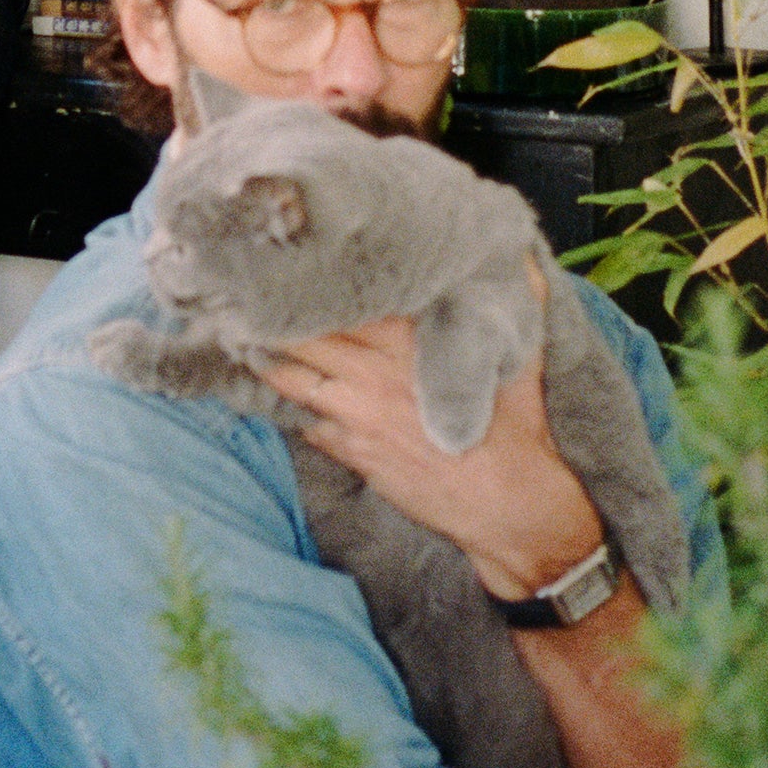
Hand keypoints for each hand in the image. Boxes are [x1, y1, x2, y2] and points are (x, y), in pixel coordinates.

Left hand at [261, 280, 602, 606]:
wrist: (507, 505)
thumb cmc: (516, 431)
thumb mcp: (515, 361)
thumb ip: (507, 312)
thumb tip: (526, 262)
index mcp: (409, 344)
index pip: (343, 304)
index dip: (311, 288)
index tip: (290, 269)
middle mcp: (374, 374)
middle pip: (304, 336)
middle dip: (272, 319)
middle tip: (245, 302)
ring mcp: (357, 416)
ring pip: (292, 379)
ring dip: (265, 360)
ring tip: (242, 341)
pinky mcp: (352, 452)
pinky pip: (306, 423)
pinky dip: (292, 407)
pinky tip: (274, 395)